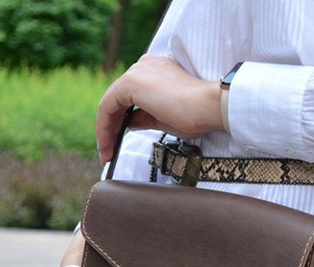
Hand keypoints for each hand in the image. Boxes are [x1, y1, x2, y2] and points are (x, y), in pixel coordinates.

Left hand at [96, 54, 222, 164]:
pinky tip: (108, 144)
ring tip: (106, 153)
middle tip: (108, 151)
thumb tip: (129, 122)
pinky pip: (107, 107)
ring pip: (110, 103)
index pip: (130, 97)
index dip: (120, 121)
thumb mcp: (164, 118)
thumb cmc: (196, 114)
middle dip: (110, 127)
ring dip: (105, 130)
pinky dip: (104, 127)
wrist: (210, 106)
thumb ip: (144, 117)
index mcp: (155, 71)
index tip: (117, 142)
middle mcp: (143, 66)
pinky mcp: (130, 82)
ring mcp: (136, 72)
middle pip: (117, 100)